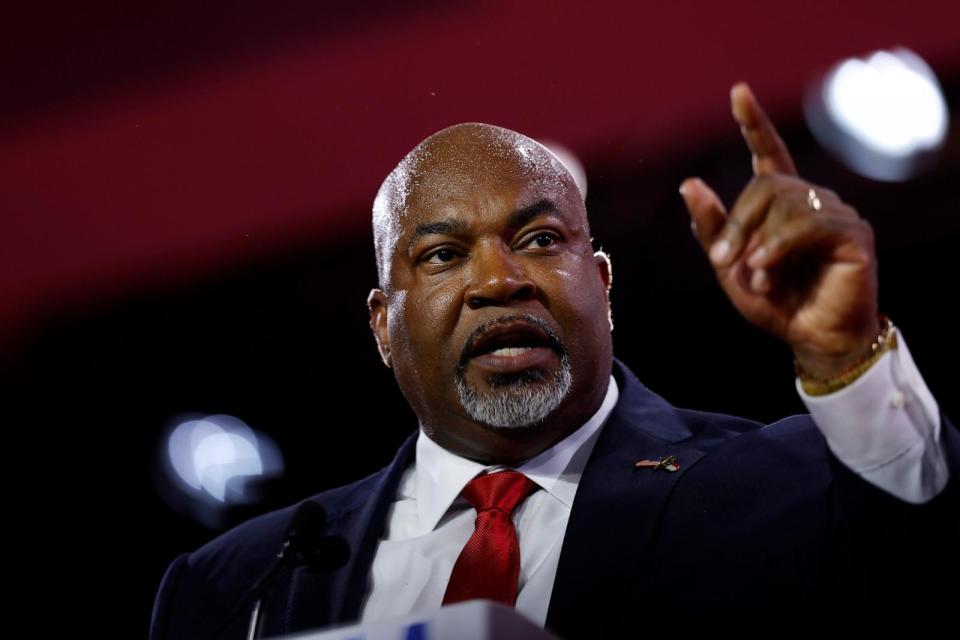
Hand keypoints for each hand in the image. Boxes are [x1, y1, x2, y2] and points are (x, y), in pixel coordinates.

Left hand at [680, 83, 879, 378]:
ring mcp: (836, 213)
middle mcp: (811, 200)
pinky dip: (778, 248)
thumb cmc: (775, 304)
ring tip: (754, 277)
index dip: (754, 123)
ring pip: (785, 202)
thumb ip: (712, 228)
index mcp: (781, 205)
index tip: (738, 91)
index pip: (769, 153)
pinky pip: (808, 224)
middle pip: (765, 184)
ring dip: (756, 242)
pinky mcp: (854, 233)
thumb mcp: (730, 267)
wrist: (810, 339)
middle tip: (722, 261)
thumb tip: (688, 183)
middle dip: (736, 222)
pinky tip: (766, 273)